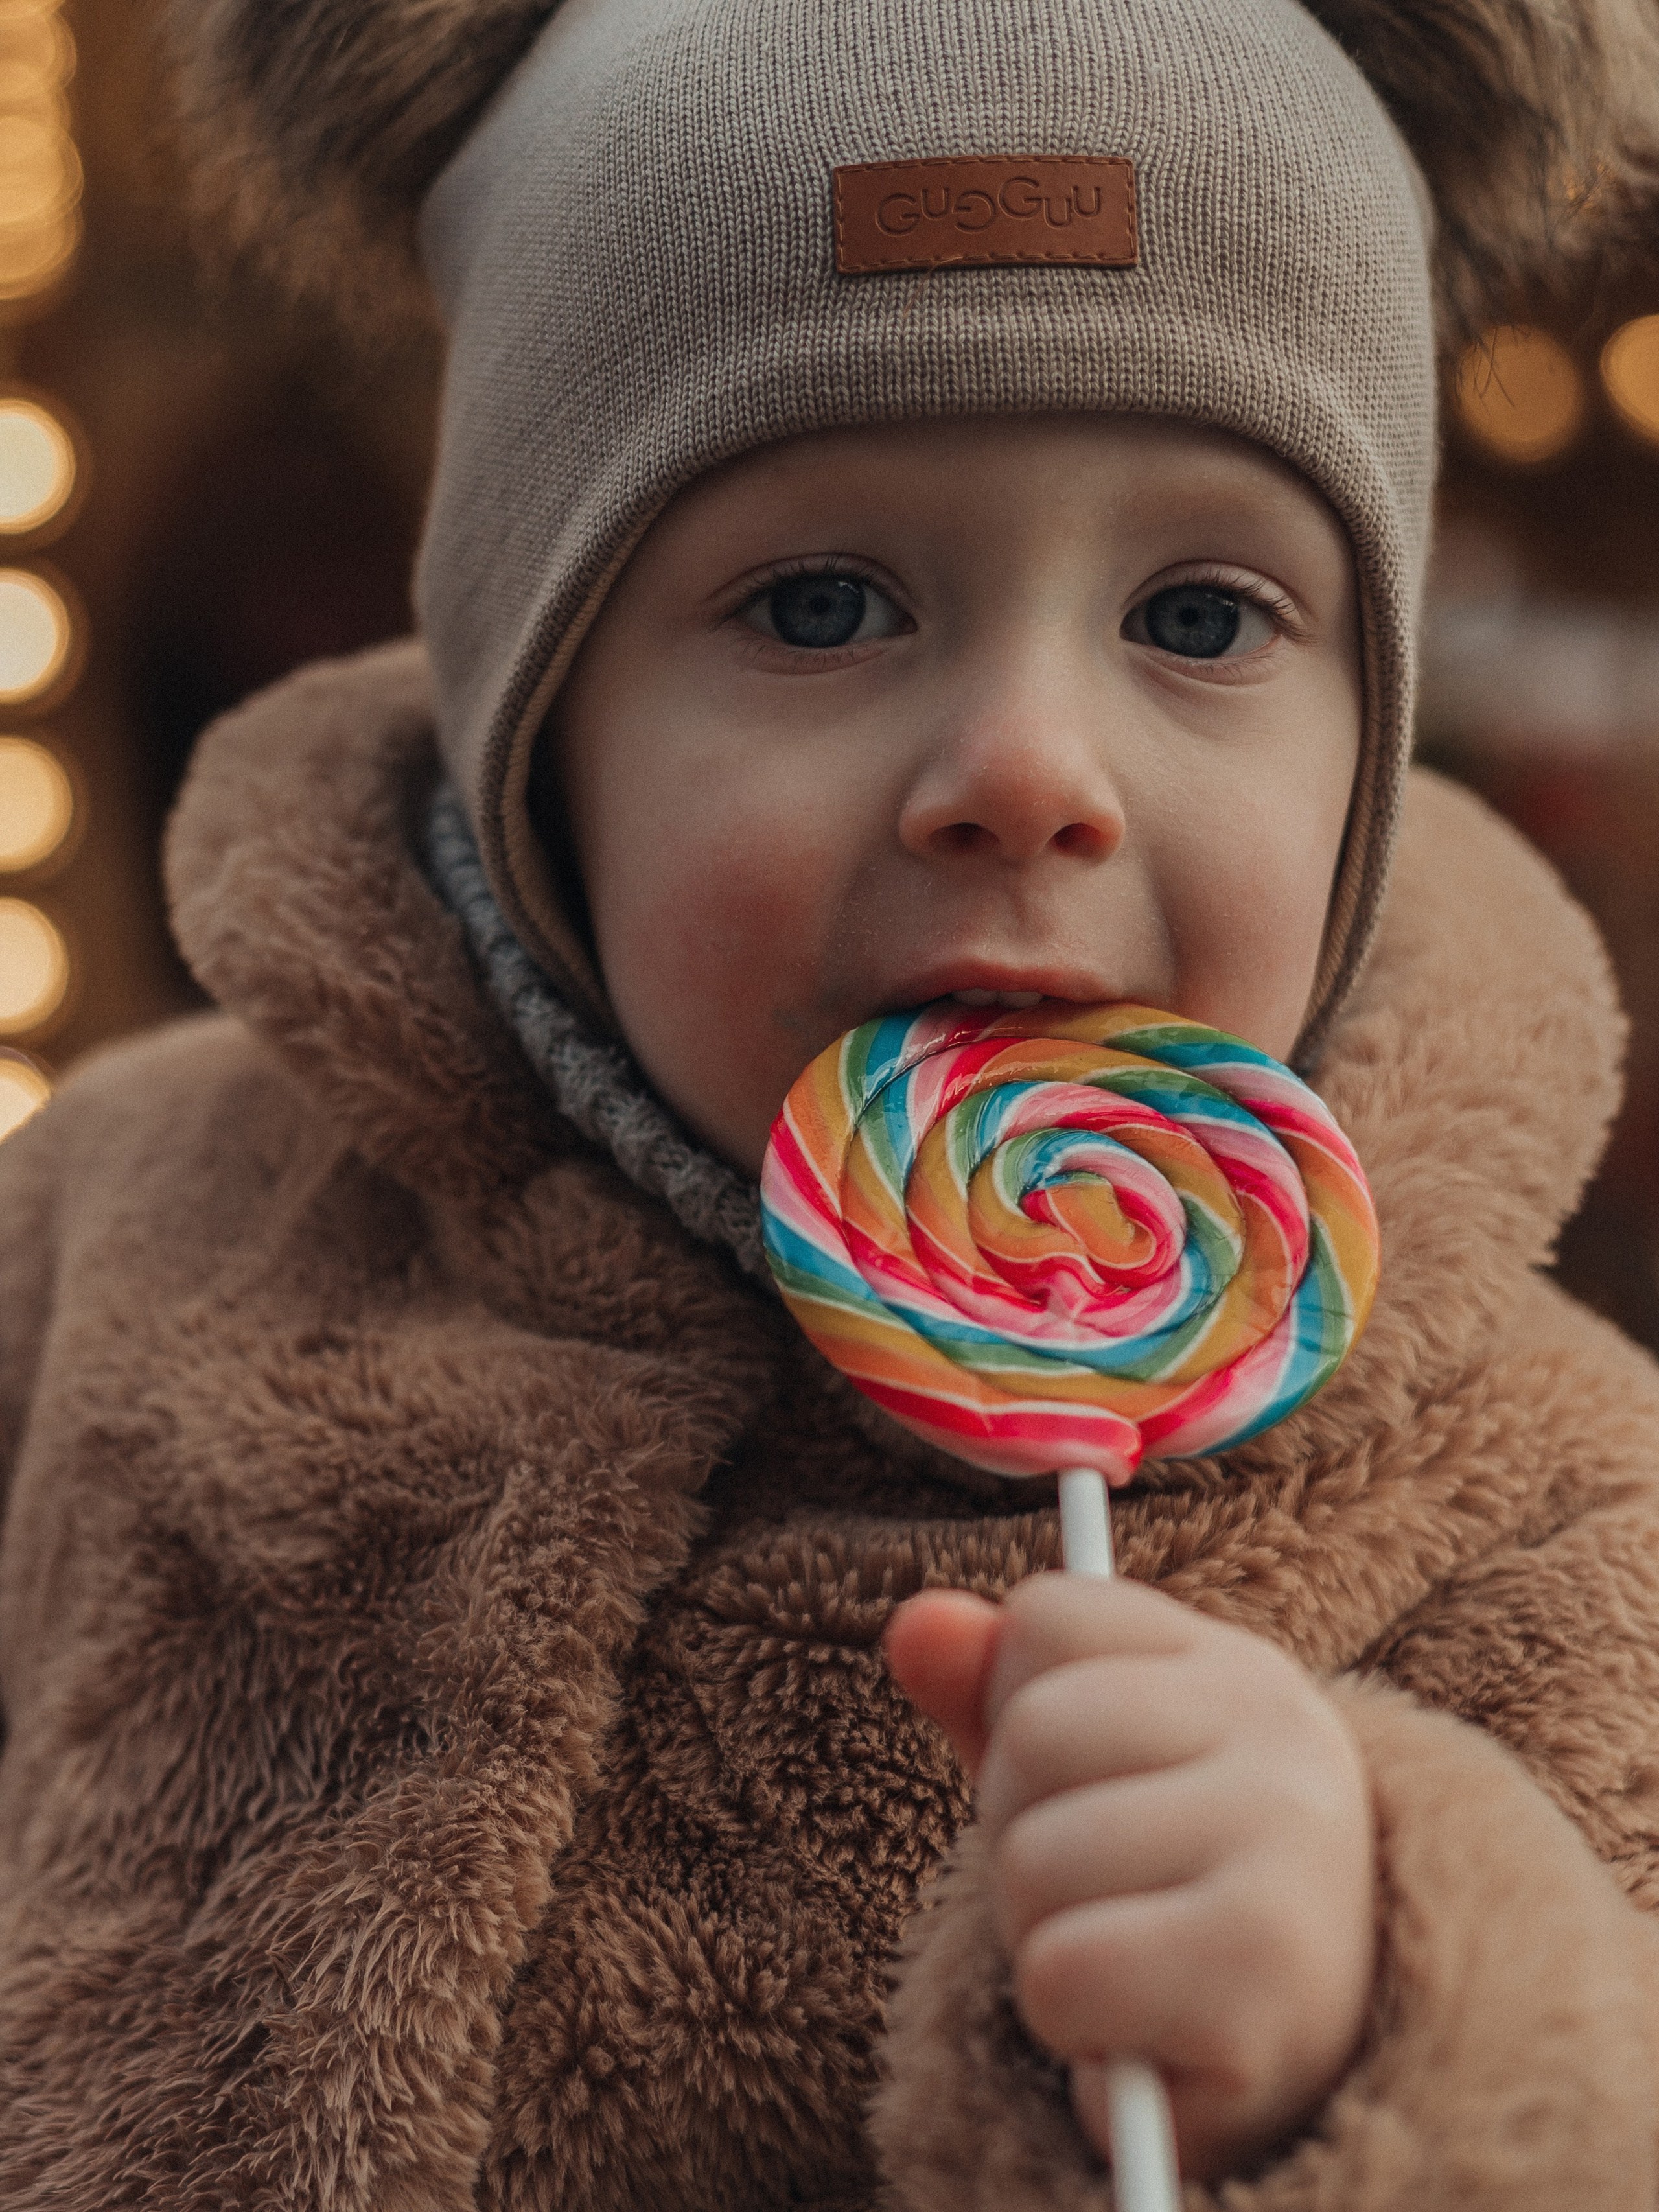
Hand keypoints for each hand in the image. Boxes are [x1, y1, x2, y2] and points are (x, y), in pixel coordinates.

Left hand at [884, 1572, 1374, 2180]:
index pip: (1047, 1618)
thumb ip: (989, 1689)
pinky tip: (1139, 2030)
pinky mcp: (1264, 1978)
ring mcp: (1287, 1850)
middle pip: (1034, 1733)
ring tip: (1121, 1964)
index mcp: (1237, 1667)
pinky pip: (1060, 1973)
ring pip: (1036, 1860)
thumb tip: (913, 1623)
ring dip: (1039, 1934)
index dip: (1014, 1711)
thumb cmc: (1161, 1893)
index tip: (1082, 1785)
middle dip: (1020, 1832)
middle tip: (1098, 1896)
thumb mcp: (1077, 1773)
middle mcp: (1281, 1736)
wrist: (1300, 2061)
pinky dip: (1067, 2022)